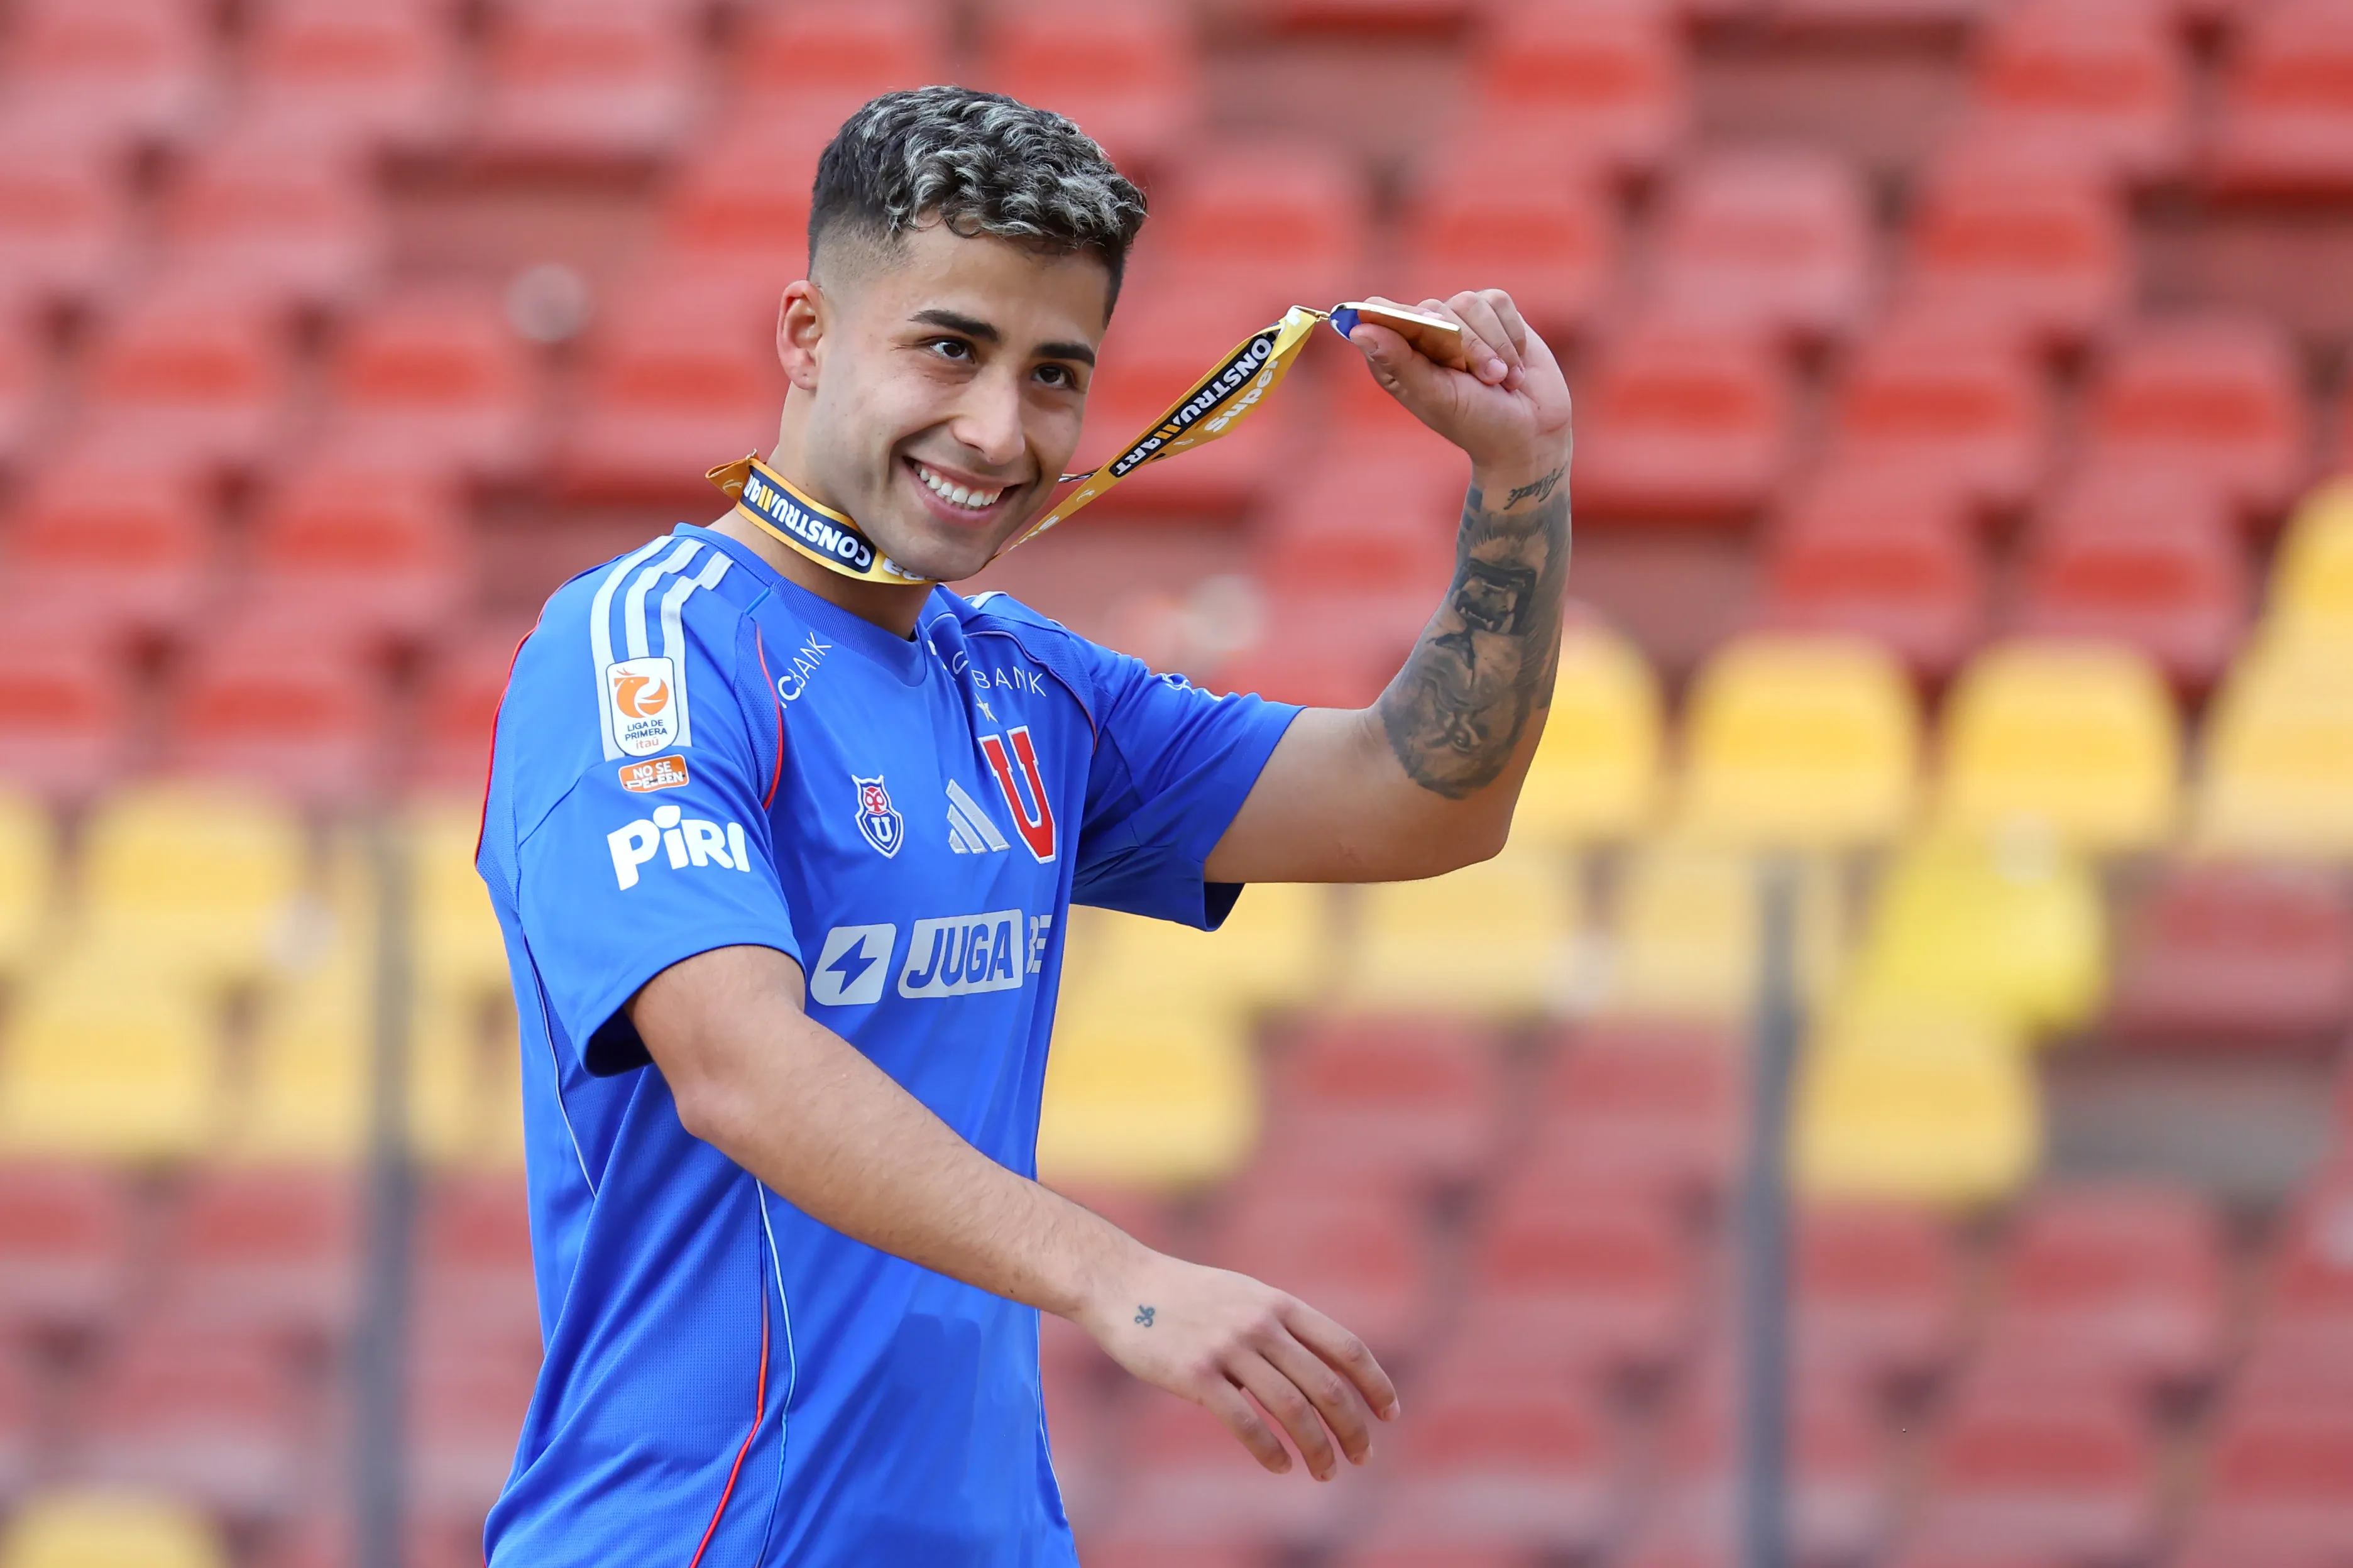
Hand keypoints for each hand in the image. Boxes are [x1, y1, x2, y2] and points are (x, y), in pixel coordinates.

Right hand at [1071, 1243, 1399, 1479]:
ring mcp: (1228, 1347)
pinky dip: (1269, 1450)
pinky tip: (1280, 1466)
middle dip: (1352, 1428)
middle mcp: (1261, 1324)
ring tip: (1325, 1472)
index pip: (1346, 1347)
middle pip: (1327, 1385)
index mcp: (1279, 1304)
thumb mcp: (1244, 1297)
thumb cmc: (1186, 1297)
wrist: (1123, 1284)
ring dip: (1318, 1448)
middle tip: (1361, 1457)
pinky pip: (1244, 1421)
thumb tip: (1318, 1371)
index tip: (1389, 1414)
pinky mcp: (1195, 1373)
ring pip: (1292, 1408)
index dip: (1375, 1383)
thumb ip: (1280, 1327)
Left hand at [1347, 289, 1572, 475]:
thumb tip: (1359, 331)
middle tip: (1488, 380)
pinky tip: (1514, 364)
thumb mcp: (1436, 397)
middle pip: (1432, 309)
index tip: (1425, 332)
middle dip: (1466, 346)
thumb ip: (1400, 362)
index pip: (1379, 315)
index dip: (1396, 318)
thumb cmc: (1478, 423)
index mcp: (1398, 358)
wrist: (1534, 432)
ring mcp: (1460, 321)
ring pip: (1469, 303)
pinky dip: (1512, 334)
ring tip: (1502, 379)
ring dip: (1494, 345)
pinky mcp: (1494, 315)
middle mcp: (1425, 334)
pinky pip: (1497, 301)